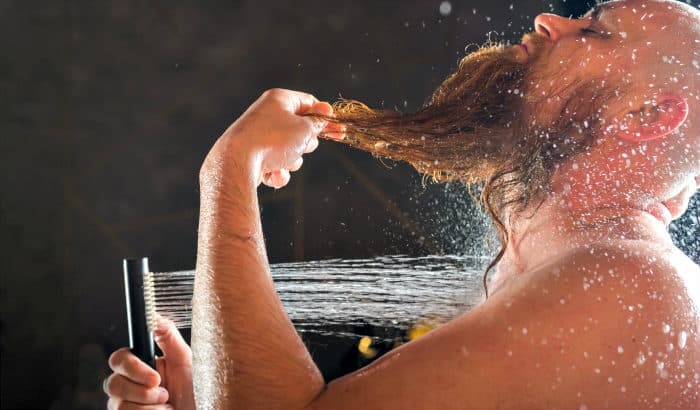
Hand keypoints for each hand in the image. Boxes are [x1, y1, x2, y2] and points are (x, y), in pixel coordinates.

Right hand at [104, 317, 193, 408]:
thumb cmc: (195, 390)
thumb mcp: (185, 359)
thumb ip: (167, 335)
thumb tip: (153, 315)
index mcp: (140, 365)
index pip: (118, 360)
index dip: (133, 369)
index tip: (156, 378)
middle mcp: (128, 384)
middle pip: (113, 384)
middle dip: (144, 392)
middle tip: (167, 395)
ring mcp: (124, 405)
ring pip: (119, 405)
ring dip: (150, 408)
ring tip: (168, 406)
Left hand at [200, 88, 342, 188]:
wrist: (237, 162)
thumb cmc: (272, 140)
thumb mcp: (304, 128)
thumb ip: (318, 122)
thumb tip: (326, 112)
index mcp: (279, 100)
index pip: (309, 103)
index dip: (325, 117)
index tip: (338, 129)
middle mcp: (267, 114)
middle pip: (300, 129)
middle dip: (304, 144)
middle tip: (301, 146)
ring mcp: (259, 135)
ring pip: (289, 150)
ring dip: (291, 161)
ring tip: (282, 162)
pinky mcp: (253, 155)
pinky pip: (276, 164)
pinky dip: (278, 171)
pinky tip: (270, 174)